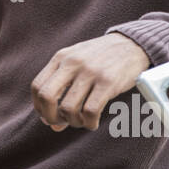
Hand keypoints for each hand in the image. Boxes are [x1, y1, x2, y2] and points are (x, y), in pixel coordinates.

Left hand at [31, 33, 149, 130]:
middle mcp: (73, 63)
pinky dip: (89, 123)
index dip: (39, 106)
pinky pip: (90, 111)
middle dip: (50, 117)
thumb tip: (51, 124)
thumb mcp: (77, 64)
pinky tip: (93, 122)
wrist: (132, 43)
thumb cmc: (101, 58)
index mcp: (61, 57)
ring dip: (73, 122)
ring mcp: (90, 72)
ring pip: (68, 108)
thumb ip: (62, 89)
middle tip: (60, 123)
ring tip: (81, 121)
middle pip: (47, 97)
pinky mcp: (108, 82)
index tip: (48, 115)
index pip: (37, 86)